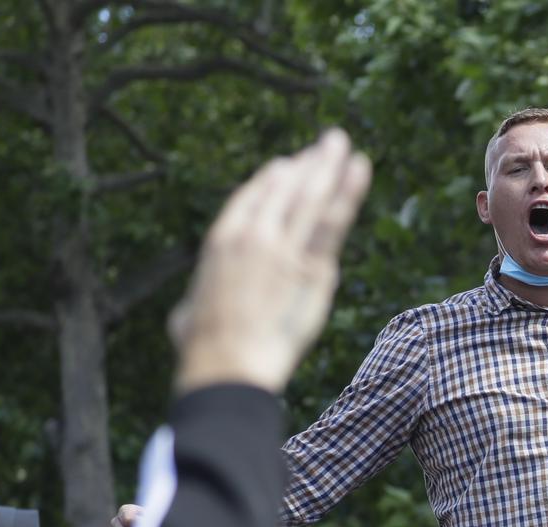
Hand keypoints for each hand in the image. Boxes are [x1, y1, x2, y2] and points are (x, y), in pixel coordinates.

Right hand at [171, 128, 372, 394]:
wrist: (229, 363)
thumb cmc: (203, 350)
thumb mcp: (188, 315)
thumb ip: (196, 302)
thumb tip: (188, 315)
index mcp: (221, 238)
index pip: (252, 196)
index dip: (273, 179)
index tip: (289, 165)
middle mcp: (254, 234)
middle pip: (287, 188)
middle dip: (309, 163)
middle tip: (328, 143)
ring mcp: (285, 248)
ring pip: (312, 196)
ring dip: (329, 164)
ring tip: (343, 142)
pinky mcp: (313, 267)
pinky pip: (334, 221)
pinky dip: (349, 192)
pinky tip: (360, 168)